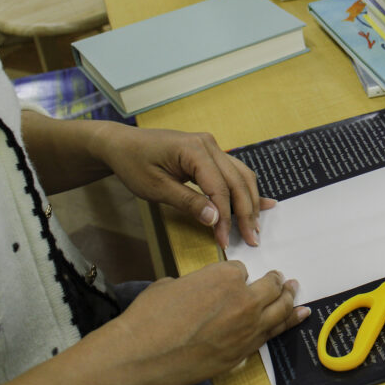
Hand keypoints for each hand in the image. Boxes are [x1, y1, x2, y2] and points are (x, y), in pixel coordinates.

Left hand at [91, 122, 272, 248]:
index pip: (220, 188)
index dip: (225, 217)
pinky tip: (262, 203)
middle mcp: (210, 145)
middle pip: (238, 182)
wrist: (122, 144)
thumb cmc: (133, 164)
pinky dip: (245, 190)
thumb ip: (187, 202)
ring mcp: (212, 147)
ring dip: (250, 202)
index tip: (224, 240)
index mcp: (195, 150)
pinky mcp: (211, 154)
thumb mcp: (155, 188)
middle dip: (247, 212)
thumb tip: (215, 219)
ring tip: (255, 227)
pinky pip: (234, 172)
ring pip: (242, 176)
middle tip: (253, 239)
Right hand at [109, 262, 307, 384]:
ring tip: (296, 292)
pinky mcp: (243, 353)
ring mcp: (247, 329)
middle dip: (278, 282)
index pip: (242, 270)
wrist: (142, 356)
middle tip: (284, 280)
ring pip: (280, 311)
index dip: (236, 275)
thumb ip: (196, 284)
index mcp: (225, 276)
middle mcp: (244, 300)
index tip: (235, 278)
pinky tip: (297, 318)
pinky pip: (271, 335)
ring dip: (291, 300)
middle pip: (271, 288)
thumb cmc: (150, 317)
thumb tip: (198, 292)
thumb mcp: (172, 285)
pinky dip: (287, 324)